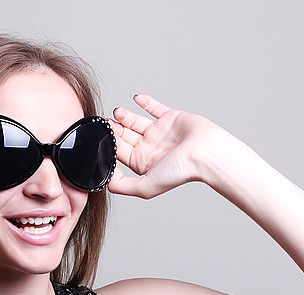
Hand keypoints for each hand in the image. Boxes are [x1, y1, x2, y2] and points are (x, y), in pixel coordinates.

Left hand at [107, 93, 222, 198]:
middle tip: (105, 122)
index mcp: (143, 163)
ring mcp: (159, 132)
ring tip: (117, 113)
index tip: (100, 136)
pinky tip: (136, 99)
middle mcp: (150, 148)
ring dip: (125, 116)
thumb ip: (122, 186)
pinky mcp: (170, 117)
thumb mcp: (145, 186)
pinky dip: (145, 102)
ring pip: (136, 121)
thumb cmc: (179, 172)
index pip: (119, 151)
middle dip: (114, 129)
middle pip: (125, 135)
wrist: (204, 153)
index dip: (108, 143)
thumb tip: (105, 180)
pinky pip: (154, 108)